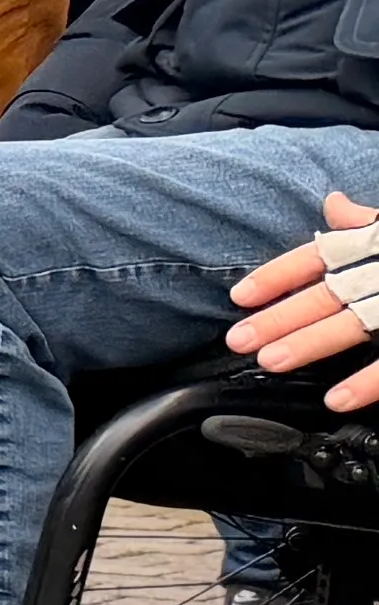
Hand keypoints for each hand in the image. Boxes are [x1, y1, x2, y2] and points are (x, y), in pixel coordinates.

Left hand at [228, 192, 378, 408]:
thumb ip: (370, 222)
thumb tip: (333, 206)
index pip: (324, 253)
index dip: (280, 274)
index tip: (240, 296)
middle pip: (330, 291)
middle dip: (281, 315)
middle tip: (239, 339)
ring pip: (356, 322)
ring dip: (310, 343)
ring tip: (271, 362)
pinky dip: (369, 381)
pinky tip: (338, 398)